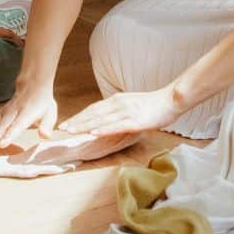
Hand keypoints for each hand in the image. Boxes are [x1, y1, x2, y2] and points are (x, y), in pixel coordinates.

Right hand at [0, 80, 57, 151]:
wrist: (33, 84)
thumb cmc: (42, 101)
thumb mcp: (50, 112)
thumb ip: (47, 125)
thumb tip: (45, 136)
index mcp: (27, 112)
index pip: (18, 124)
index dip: (10, 134)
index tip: (2, 143)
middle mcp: (14, 111)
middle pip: (2, 125)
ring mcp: (6, 111)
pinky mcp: (1, 112)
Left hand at [58, 86, 184, 136]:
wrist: (171, 99)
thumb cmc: (153, 105)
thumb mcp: (132, 104)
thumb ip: (119, 110)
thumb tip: (106, 118)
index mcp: (117, 100)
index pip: (94, 109)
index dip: (79, 116)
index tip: (67, 124)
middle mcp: (119, 104)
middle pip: (94, 114)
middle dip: (77, 121)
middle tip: (62, 129)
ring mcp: (126, 112)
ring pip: (101, 120)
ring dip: (85, 126)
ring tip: (71, 131)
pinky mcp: (135, 121)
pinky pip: (115, 126)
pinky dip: (103, 129)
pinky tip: (93, 133)